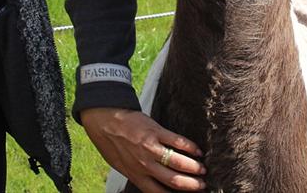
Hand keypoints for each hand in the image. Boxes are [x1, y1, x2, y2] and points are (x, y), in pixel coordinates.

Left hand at [81, 107, 204, 191]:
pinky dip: (190, 147)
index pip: (161, 192)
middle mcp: (145, 165)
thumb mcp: (122, 166)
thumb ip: (138, 175)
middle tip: (203, 184)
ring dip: (194, 167)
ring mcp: (150, 148)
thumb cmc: (112, 144)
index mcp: (136, 176)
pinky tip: (197, 150)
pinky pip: (177, 141)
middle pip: (174, 180)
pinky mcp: (155, 132)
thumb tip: (154, 184)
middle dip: (192, 185)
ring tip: (203, 169)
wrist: (103, 121)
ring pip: (178, 163)